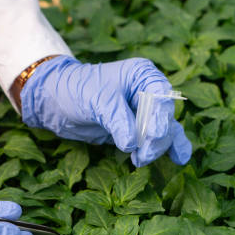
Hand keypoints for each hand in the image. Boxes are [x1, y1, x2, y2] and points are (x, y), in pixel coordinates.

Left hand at [20, 55, 191, 166]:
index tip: (154, 135)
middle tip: (143, 155)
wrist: (56, 100)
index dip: (161, 116)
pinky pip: (157, 140)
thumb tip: (132, 145)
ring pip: (163, 131)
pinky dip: (164, 149)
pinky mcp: (136, 129)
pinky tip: (178, 159)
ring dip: (156, 148)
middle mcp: (147, 91)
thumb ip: (117, 121)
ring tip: (141, 160)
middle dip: (156, 138)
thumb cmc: (77, 90)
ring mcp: (143, 111)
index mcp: (141, 74)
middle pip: (164, 117)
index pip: (161, 95)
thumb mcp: (97, 101)